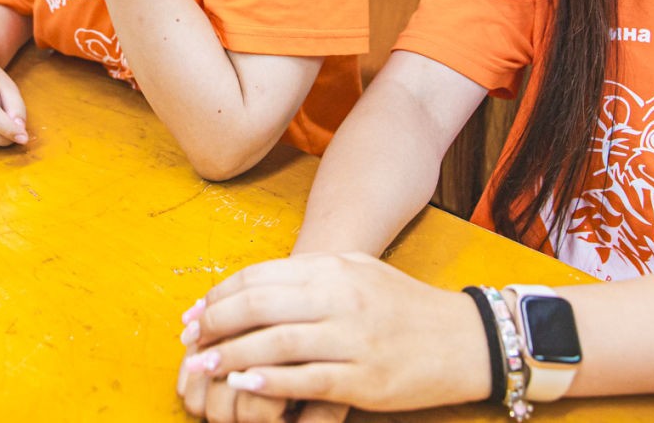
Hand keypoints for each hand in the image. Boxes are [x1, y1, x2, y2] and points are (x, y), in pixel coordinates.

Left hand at [176, 253, 489, 418]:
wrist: (462, 338)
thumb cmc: (401, 304)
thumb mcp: (357, 271)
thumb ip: (308, 275)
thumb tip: (252, 288)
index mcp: (333, 270)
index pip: (260, 278)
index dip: (220, 296)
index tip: (195, 314)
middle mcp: (340, 299)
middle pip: (260, 307)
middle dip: (216, 324)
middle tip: (191, 341)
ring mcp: (353, 339)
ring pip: (277, 343)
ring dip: (232, 355)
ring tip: (204, 366)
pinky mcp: (365, 379)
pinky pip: (308, 380)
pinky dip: (271, 382)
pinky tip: (245, 384)